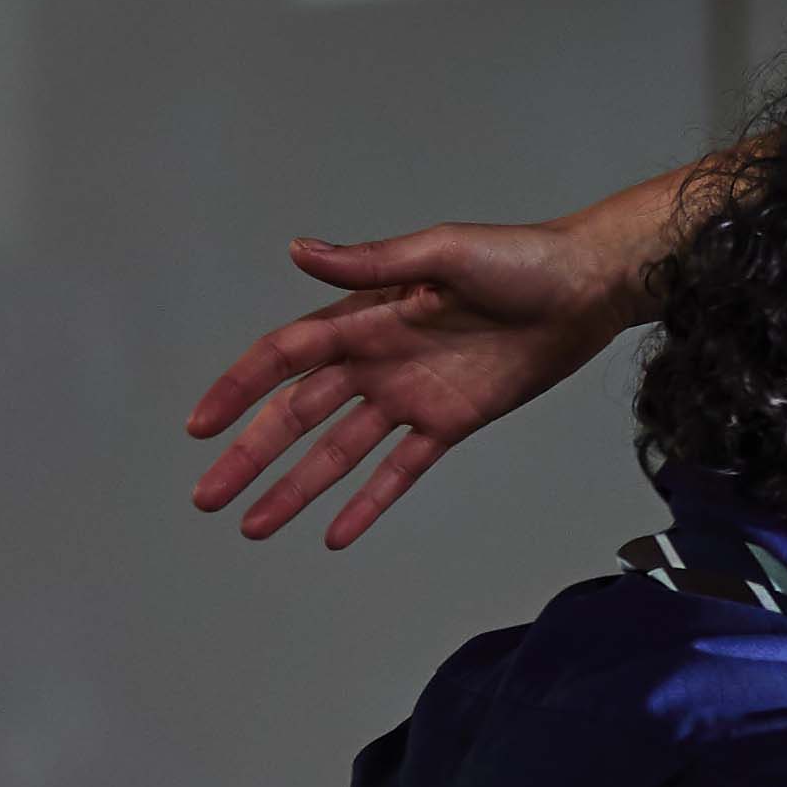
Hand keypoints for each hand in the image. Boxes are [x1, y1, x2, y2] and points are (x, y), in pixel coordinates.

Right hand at [185, 213, 639, 548]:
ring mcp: (410, 396)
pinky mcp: (449, 424)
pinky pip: (398, 471)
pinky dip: (366, 504)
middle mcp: (376, 360)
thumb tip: (299, 252)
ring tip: (253, 527)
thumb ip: (371, 264)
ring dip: (295, 489)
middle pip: (297, 416)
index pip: (284, 357)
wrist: (587, 291)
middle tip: (206, 497)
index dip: (239, 390)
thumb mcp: (441, 252)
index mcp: (364, 317)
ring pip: (337, 453)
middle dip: (250, 456)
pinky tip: (333, 535)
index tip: (200, 427)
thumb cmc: (518, 259)